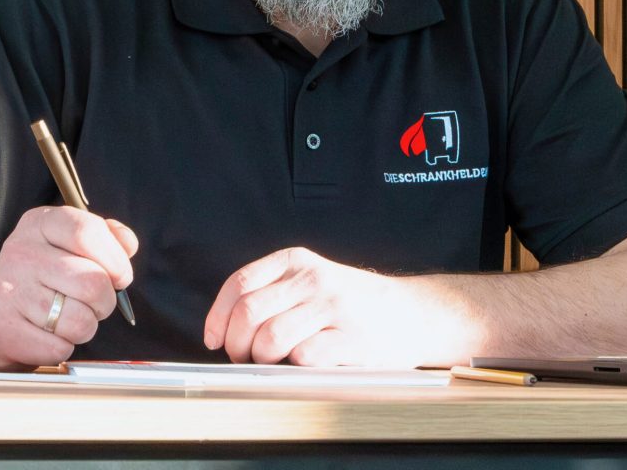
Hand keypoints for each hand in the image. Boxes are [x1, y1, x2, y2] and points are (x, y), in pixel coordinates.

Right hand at [0, 206, 137, 370]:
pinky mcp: (0, 329)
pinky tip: (49, 334)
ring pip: (80, 321)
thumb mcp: (70, 242)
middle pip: (92, 283)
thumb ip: (107, 236)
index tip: (121, 276)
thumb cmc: (42, 274)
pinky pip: (58, 348)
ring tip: (71, 318)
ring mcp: (8, 291)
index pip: (87, 232)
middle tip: (96, 303)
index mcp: (40, 223)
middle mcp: (21, 252)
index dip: (115, 259)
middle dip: (105, 301)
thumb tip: (128, 245)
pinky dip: (63, 347)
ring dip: (86, 326)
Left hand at [203, 247, 440, 366]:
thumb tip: (225, 327)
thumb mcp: (311, 278)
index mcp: (296, 260)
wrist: (412, 312)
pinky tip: (303, 363)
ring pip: (271, 337)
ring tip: (272, 362)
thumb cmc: (352, 301)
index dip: (218, 316)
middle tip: (243, 357)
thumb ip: (273, 291)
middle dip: (236, 344)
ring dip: (262, 359)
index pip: (240, 284)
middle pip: (250, 313)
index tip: (214, 338)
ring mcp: (333, 307)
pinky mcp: (351, 338)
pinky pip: (305, 356)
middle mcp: (312, 278)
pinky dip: (294, 366)